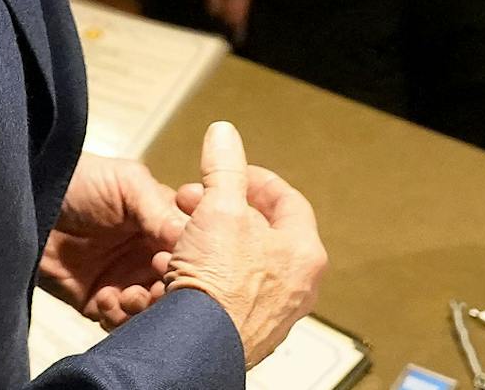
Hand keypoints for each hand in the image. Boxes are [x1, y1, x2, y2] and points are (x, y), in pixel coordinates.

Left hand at [39, 154, 187, 327]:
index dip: (187, 262)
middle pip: (175, 285)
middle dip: (168, 292)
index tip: (170, 262)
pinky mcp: (98, 301)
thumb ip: (160, 211)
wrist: (30, 202)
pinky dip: (117, 317)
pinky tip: (105, 299)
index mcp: (162, 224)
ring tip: (127, 295)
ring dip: (142, 308)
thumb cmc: (82, 181)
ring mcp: (124, 279)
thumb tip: (192, 238)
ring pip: (151, 310)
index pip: (190, 251)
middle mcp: (148, 254)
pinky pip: (119, 322)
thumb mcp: (129, 184)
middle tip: (152, 286)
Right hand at [165, 121, 326, 365]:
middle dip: (223, 212)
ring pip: (242, 265)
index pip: (287, 200)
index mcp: (304, 252)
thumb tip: (225, 134)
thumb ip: (224, 169)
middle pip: (261, 233)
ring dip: (211, 246)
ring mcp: (273, 315)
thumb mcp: (219, 208)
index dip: (253, 179)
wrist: (196, 350)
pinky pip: (227, 296)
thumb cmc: (218, 287)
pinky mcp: (246, 336)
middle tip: (195, 204)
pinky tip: (180, 276)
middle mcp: (297, 287)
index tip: (229, 173)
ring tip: (182, 240)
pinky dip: (206, 279)